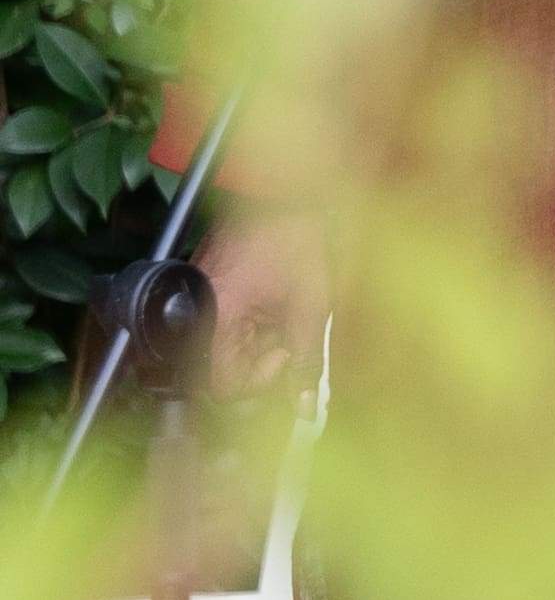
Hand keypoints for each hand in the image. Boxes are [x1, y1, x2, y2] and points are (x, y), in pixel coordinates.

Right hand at [192, 206, 327, 394]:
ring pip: (225, 349)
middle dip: (260, 361)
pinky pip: (225, 326)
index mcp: (215, 321)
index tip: (283, 359)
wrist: (280, 195)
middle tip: (290, 339)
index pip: (217, 385)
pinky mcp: (210, 291)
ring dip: (260, 342)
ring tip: (286, 315)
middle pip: (220, 368)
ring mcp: (202, 302)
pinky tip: (274, 305)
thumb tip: (305, 404)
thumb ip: (306, 361)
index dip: (255, 383)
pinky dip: (252, 325)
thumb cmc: (292, 242)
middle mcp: (199, 314)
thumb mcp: (310, 308)